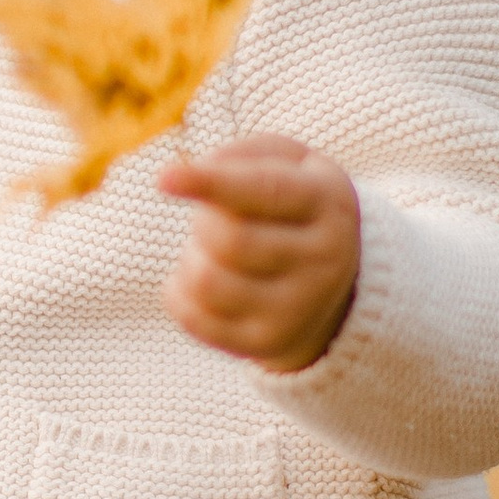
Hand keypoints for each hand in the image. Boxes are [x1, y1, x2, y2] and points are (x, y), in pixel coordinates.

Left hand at [159, 137, 360, 374]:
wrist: (333, 282)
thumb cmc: (292, 205)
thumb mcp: (288, 163)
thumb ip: (245, 155)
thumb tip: (201, 172)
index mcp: (330, 204)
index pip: (267, 192)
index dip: (213, 183)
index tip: (164, 177)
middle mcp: (324, 260)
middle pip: (230, 239)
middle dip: (203, 220)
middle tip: (211, 216)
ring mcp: (299, 309)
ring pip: (208, 282)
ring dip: (191, 257)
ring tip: (209, 250)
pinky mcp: (267, 343)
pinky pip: (194, 318)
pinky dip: (179, 290)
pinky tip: (202, 277)